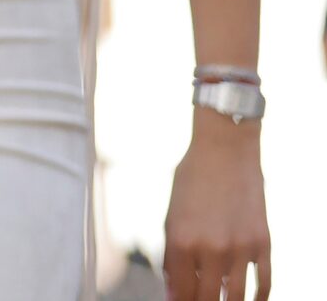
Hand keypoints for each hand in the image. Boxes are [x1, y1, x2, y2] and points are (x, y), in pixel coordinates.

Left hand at [163, 117, 269, 299]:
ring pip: (237, 299)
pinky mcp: (263, 244)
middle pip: (207, 299)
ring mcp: (240, 248)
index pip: (181, 291)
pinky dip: (258, 299)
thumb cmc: (191, 181)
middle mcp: (211, 248)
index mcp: (181, 240)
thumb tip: (173, 292)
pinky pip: (264, 285)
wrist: (225, 151)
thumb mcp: (172, 215)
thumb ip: (172, 256)